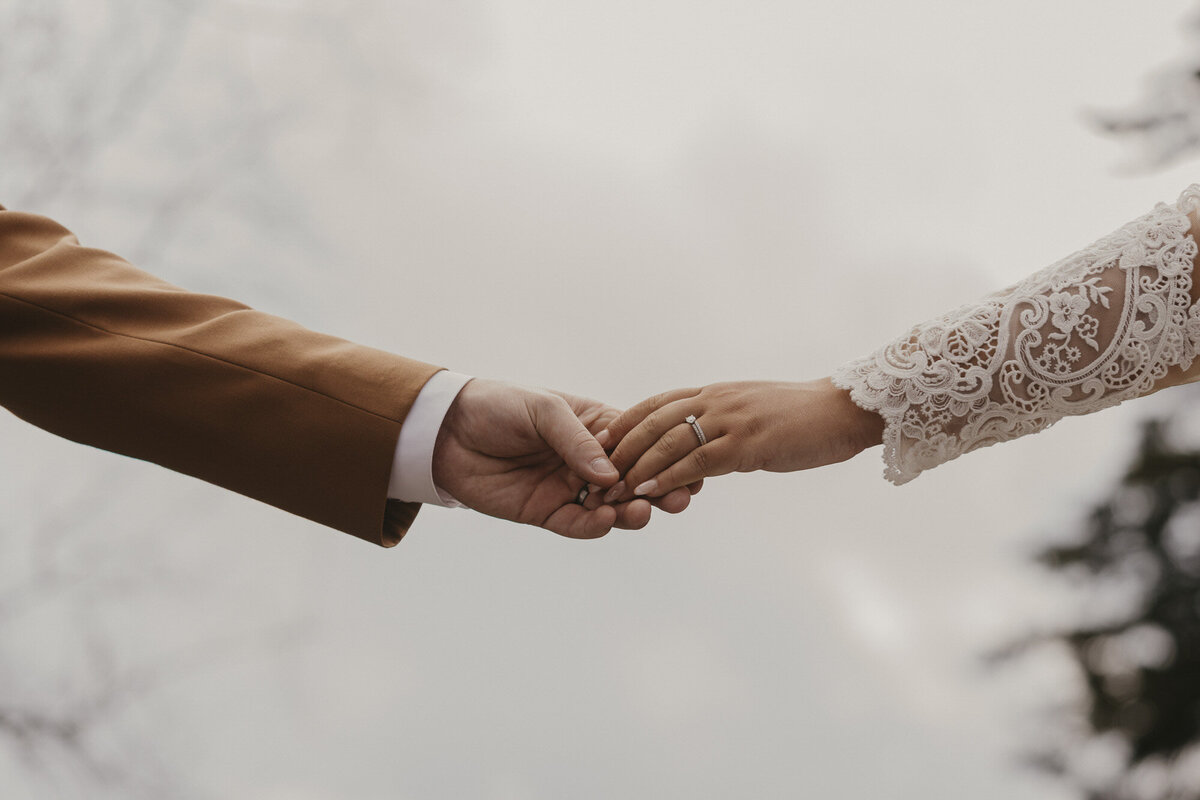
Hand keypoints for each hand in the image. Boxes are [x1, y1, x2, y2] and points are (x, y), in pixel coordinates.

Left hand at [431, 378, 695, 537]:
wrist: (446, 431)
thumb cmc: (498, 406)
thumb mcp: (544, 410)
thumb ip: (578, 441)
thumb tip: (611, 475)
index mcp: (596, 428)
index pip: (639, 445)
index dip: (662, 457)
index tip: (687, 467)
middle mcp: (588, 461)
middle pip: (633, 481)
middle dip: (657, 490)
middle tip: (679, 497)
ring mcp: (569, 488)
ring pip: (611, 508)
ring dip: (631, 512)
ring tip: (640, 511)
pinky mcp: (546, 512)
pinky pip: (578, 525)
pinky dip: (595, 527)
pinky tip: (605, 520)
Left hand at [598, 378, 883, 501]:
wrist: (846, 410)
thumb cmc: (805, 417)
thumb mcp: (755, 414)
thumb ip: (726, 427)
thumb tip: (709, 452)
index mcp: (716, 392)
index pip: (657, 403)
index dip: (624, 421)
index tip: (598, 440)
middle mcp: (716, 400)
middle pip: (652, 419)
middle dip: (619, 446)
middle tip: (591, 469)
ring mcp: (730, 420)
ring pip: (668, 440)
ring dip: (635, 465)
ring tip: (610, 487)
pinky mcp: (747, 443)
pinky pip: (697, 460)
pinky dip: (668, 476)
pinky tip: (648, 489)